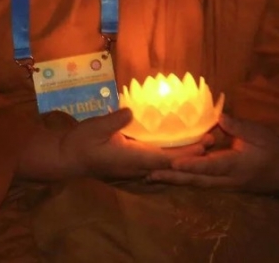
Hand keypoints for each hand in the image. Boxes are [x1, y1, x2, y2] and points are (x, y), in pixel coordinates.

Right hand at [17, 109, 203, 181]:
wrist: (66, 158)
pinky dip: (170, 153)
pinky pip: (155, 160)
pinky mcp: (130, 163)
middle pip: (170, 162)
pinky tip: (176, 145)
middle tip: (211, 139)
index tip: (203, 144)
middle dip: (191, 153)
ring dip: (182, 153)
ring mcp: (134, 167)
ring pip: (164, 162)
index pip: (165, 158)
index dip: (186, 153)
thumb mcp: (95, 128)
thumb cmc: (80, 143)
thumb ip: (114, 120)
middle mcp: (137, 166)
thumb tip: (131, 111)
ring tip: (201, 142)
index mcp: (131, 158)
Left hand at [146, 114, 278, 193]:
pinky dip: (181, 180)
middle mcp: (225, 178)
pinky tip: (165, 176)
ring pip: (194, 183)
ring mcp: (221, 183)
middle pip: (196, 180)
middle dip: (173, 178)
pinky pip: (198, 182)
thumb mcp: (259, 134)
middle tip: (149, 174)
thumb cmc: (271, 150)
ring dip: (173, 181)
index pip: (211, 166)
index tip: (174, 164)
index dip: (192, 165)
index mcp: (235, 165)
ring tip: (149, 177)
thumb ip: (239, 128)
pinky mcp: (218, 182)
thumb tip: (219, 117)